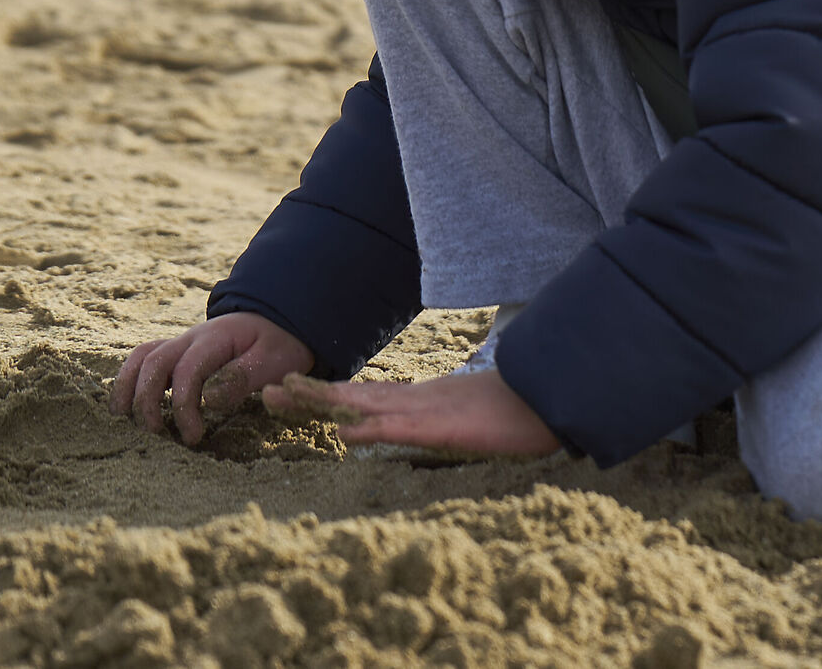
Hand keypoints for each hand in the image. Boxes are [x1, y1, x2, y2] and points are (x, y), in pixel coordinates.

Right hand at [110, 312, 313, 445]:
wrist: (278, 321)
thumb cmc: (277, 345)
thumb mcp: (273, 360)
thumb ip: (242, 377)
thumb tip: (209, 401)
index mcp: (216, 339)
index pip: (187, 371)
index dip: (183, 406)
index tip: (193, 437)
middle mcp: (191, 338)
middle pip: (154, 361)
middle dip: (146, 399)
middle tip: (156, 434)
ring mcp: (182, 342)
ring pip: (142, 356)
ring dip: (127, 384)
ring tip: (121, 417)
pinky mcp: (178, 352)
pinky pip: (145, 358)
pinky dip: (129, 378)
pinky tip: (125, 403)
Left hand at [262, 368, 561, 458]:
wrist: (554, 394)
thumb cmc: (520, 412)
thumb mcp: (473, 421)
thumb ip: (445, 423)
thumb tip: (423, 429)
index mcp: (423, 401)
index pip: (366, 398)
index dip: (329, 394)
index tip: (294, 391)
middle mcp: (417, 400)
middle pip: (354, 394)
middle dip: (311, 393)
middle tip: (268, 389)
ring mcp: (428, 410)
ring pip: (366, 403)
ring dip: (325, 400)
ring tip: (285, 395)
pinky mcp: (444, 425)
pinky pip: (402, 427)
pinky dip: (371, 428)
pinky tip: (345, 431)